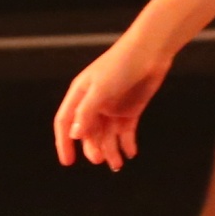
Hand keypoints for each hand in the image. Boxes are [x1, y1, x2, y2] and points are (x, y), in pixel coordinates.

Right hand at [54, 37, 172, 168]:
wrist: (150, 52)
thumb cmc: (121, 64)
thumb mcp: (100, 89)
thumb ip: (86, 112)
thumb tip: (74, 134)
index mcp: (80, 95)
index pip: (65, 122)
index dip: (64, 142)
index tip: (68, 162)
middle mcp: (94, 104)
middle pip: (88, 133)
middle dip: (92, 147)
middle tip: (100, 159)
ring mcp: (112, 108)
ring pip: (107, 136)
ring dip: (110, 150)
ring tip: (117, 163)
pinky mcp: (130, 110)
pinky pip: (125, 133)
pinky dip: (127, 144)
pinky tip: (130, 153)